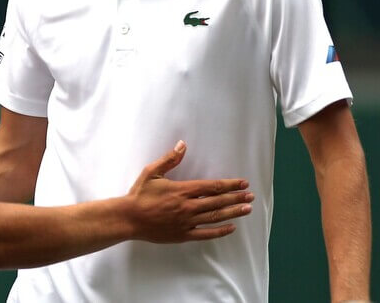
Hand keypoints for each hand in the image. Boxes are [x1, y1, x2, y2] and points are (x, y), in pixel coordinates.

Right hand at [126, 140, 253, 242]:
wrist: (128, 218)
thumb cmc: (139, 194)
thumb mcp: (152, 172)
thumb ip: (169, 159)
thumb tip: (182, 145)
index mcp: (182, 190)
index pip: (212, 187)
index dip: (229, 184)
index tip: (243, 183)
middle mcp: (188, 206)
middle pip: (218, 201)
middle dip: (236, 197)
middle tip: (251, 195)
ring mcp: (187, 222)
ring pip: (215, 217)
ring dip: (233, 212)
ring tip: (247, 208)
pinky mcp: (183, 234)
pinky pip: (206, 234)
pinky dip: (220, 231)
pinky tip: (231, 228)